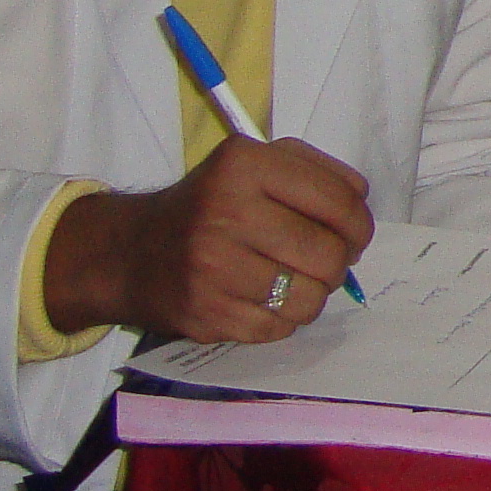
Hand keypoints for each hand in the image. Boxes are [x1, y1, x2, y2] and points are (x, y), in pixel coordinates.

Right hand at [44, 141, 373, 344]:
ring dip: (313, 294)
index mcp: (245, 166)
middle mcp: (227, 213)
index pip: (340, 200)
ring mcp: (214, 268)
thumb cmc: (207, 205)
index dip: (359, 223)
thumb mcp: (252, 163)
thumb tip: (361, 202)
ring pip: (310, 297)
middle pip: (329, 254)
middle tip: (324, 261)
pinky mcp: (207, 314)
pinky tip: (265, 300)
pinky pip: (280, 327)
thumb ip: (313, 170)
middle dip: (338, 262)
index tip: (352, 233)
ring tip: (294, 280)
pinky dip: (284, 318)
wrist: (129, 253)